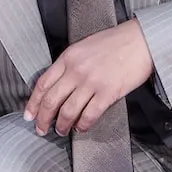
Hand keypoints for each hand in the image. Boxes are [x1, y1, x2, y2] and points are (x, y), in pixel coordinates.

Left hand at [24, 18, 153, 135]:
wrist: (142, 40)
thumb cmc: (116, 42)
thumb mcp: (84, 46)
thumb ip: (70, 64)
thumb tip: (58, 85)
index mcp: (68, 58)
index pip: (42, 84)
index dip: (33, 103)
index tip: (30, 115)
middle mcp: (76, 70)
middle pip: (51, 101)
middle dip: (43, 119)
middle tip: (41, 129)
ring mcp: (92, 82)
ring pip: (67, 111)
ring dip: (62, 125)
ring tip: (62, 130)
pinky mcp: (108, 93)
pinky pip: (89, 115)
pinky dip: (82, 125)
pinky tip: (81, 127)